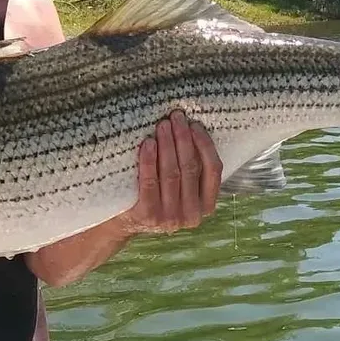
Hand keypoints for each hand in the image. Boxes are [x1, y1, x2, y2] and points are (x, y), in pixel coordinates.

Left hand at [121, 109, 222, 234]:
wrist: (126, 222)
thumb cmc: (157, 196)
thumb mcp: (181, 189)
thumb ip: (191, 171)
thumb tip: (192, 130)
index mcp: (206, 206)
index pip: (213, 171)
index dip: (205, 145)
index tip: (195, 125)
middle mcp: (192, 215)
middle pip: (190, 168)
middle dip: (183, 139)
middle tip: (176, 118)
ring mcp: (170, 217)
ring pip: (171, 173)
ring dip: (167, 145)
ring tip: (162, 125)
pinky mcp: (148, 215)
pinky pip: (149, 182)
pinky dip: (149, 160)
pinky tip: (148, 144)